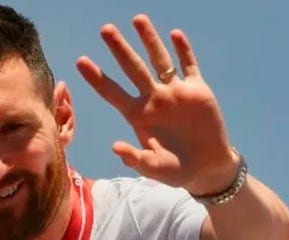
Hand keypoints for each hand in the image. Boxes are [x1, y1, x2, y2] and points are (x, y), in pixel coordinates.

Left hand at [76, 14, 238, 195]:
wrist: (207, 168)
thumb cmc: (176, 170)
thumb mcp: (154, 168)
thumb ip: (135, 159)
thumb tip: (115, 147)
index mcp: (139, 116)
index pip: (113, 92)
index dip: (97, 78)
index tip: (80, 61)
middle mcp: (154, 99)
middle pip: (133, 69)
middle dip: (119, 49)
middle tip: (105, 29)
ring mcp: (175, 92)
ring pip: (159, 60)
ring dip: (149, 40)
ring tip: (138, 19)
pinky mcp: (197, 90)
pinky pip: (189, 66)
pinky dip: (183, 50)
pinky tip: (175, 34)